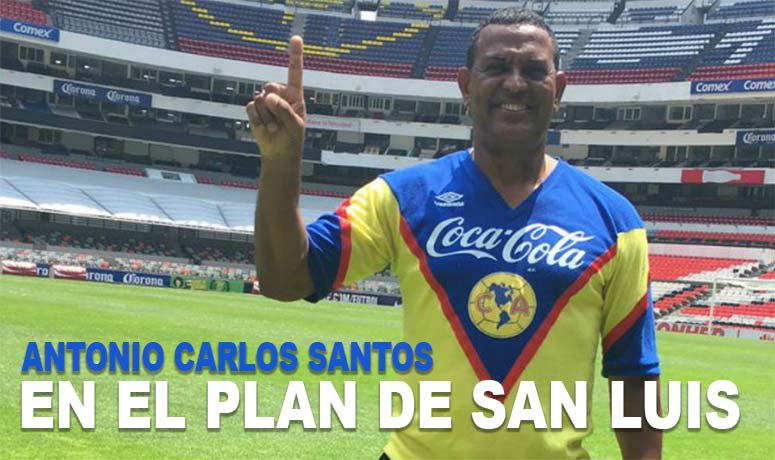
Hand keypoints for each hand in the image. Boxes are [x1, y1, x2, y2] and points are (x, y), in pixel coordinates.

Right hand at [246, 35, 305, 161]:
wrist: (279, 153)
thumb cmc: (292, 139)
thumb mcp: (294, 126)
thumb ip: (284, 110)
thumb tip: (268, 96)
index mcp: (295, 95)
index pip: (295, 72)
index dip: (295, 55)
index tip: (296, 38)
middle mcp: (280, 95)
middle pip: (270, 86)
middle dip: (273, 103)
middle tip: (279, 120)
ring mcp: (266, 102)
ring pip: (260, 99)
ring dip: (267, 117)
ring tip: (274, 127)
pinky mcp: (255, 110)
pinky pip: (251, 107)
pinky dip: (257, 119)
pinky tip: (264, 127)